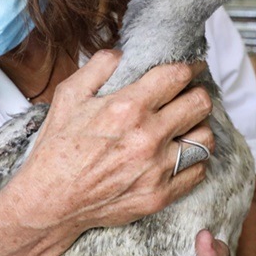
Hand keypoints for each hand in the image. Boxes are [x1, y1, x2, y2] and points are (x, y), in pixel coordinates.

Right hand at [13, 50, 215, 233]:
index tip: (191, 68)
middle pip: (200, 103)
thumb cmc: (57, 148)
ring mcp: (156, 169)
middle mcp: (147, 136)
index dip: (189, 67)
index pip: (177, 76)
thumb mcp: (69, 95)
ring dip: (198, 128)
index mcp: (127, 107)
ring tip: (185, 127)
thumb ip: (99, 66)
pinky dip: (193, 161)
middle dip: (196, 94)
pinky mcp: (160, 195)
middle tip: (188, 95)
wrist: (50, 201)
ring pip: (205, 138)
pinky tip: (178, 155)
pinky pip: (198, 171)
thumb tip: (125, 54)